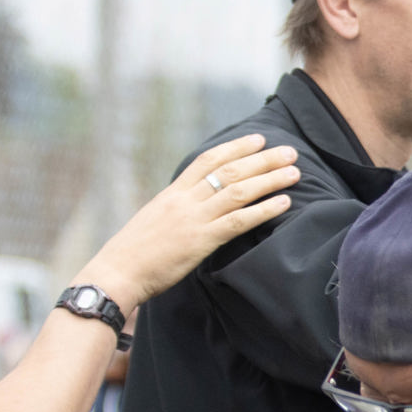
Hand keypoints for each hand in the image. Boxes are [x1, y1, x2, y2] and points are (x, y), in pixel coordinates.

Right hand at [73, 134, 299, 311]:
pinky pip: (238, 221)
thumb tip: (195, 203)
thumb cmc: (134, 253)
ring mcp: (193, 219)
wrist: (117, 273)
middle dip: (263, 159)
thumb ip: (177, 208)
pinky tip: (284, 203)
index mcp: (173, 193)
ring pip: (238, 191)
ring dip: (270, 179)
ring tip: (294, 172)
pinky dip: (264, 210)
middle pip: (229, 171)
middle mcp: (184, 200)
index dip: (236, 147)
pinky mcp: (201, 241)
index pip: (207, 160)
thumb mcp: (155, 220)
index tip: (259, 139)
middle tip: (290, 151)